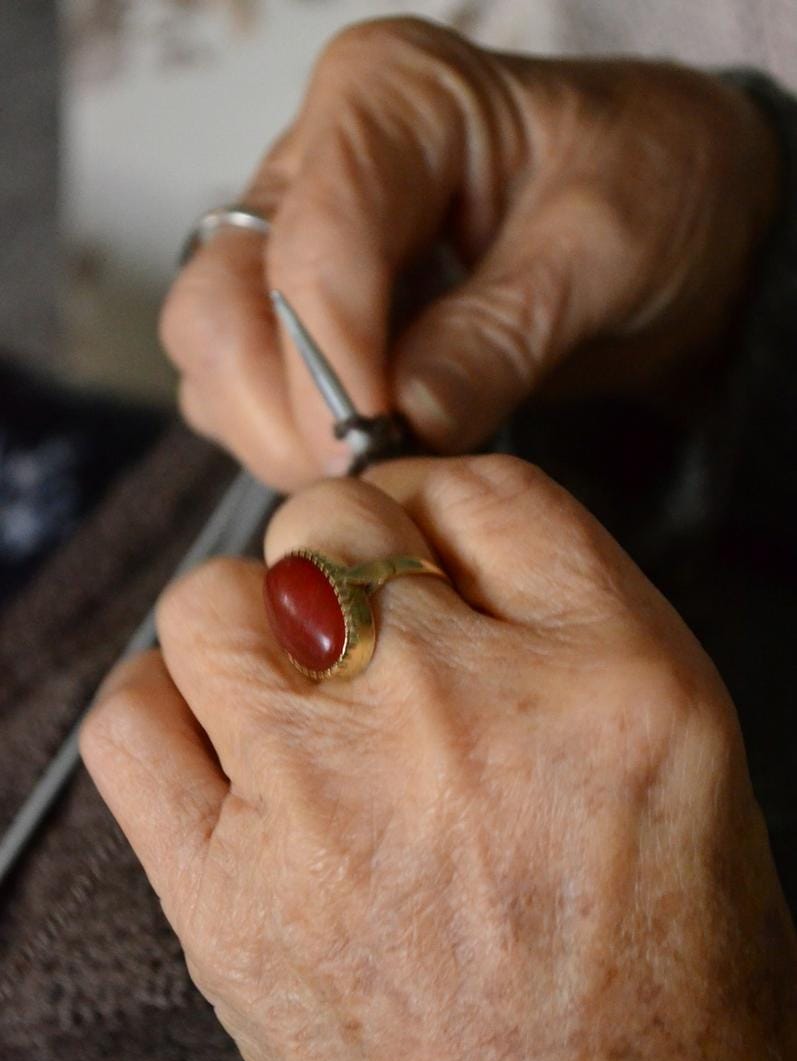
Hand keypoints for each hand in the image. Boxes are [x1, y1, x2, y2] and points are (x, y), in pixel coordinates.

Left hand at [82, 455, 796, 1060]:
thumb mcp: (686, 763)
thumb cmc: (664, 997)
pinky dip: (164, 709)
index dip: (440, 503)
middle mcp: (461, 709)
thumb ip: (573, 631)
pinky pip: (133, 719)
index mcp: (609, 674)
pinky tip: (218, 743)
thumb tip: (450, 557)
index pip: (483, 489)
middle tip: (364, 627)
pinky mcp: (223, 886)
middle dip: (346, 558)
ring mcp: (325, 795)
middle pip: (335, 521)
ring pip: (216, 599)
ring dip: (249, 624)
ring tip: (286, 684)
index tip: (424, 537)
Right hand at [160, 18, 778, 490]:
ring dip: (270, 434)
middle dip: (281, 411)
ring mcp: (293, 236)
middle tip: (366, 482)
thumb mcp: (602, 252)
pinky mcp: (295, 307)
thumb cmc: (648, 189)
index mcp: (389, 98)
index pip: (315, 246)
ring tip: (372, 472)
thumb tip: (404, 424)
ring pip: (211, 351)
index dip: (333, 368)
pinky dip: (278, 437)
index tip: (374, 457)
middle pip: (220, 302)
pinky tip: (360, 454)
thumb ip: (498, 338)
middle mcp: (314, 159)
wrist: (668, 207)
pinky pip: (237, 385)